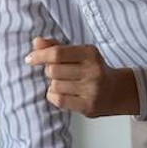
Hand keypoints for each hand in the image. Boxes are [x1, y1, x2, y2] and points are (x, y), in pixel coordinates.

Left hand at [25, 37, 139, 117]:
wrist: (117, 91)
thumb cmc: (92, 70)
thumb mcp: (78, 53)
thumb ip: (56, 46)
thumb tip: (36, 42)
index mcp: (90, 53)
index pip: (58, 52)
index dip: (40, 55)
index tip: (30, 59)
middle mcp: (93, 70)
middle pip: (53, 70)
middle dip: (49, 71)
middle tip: (57, 73)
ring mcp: (92, 89)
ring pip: (55, 85)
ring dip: (53, 84)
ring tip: (64, 84)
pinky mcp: (89, 106)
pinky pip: (59, 100)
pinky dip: (54, 96)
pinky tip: (61, 93)